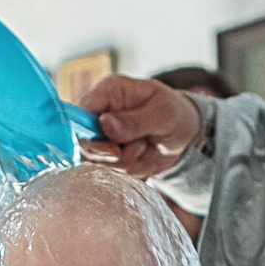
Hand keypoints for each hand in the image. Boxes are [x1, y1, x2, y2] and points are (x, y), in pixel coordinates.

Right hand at [76, 77, 199, 178]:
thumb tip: (103, 123)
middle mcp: (99, 114)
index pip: (79, 114)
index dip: (88, 136)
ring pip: (100, 163)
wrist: (185, 133)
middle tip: (141, 146)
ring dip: (128, 164)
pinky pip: (112, 173)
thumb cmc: (175, 113)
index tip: (113, 149)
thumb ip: (133, 121)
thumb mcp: (163, 114)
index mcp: (109, 92)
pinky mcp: (108, 156)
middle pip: (85, 145)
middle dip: (116, 155)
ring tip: (147, 147)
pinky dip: (132, 171)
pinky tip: (145, 158)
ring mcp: (102, 137)